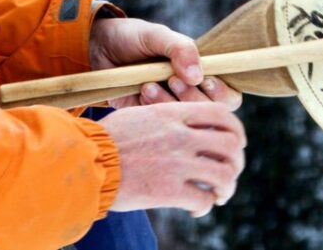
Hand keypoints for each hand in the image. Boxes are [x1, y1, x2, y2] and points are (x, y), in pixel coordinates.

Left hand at [89, 17, 241, 110]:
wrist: (95, 47)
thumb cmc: (131, 37)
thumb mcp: (155, 35)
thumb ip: (180, 48)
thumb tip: (199, 74)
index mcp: (199, 72)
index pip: (228, 94)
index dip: (221, 92)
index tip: (204, 81)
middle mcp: (188, 92)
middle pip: (211, 113)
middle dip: (193, 98)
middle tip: (172, 79)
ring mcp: (169, 107)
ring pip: (185, 121)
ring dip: (171, 103)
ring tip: (150, 83)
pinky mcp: (149, 117)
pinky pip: (161, 123)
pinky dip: (154, 109)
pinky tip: (141, 90)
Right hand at [99, 103, 246, 216]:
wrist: (85, 160)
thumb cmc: (106, 139)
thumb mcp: (139, 114)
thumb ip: (167, 117)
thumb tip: (186, 125)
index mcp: (174, 114)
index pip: (222, 114)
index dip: (236, 131)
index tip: (235, 144)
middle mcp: (180, 136)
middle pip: (231, 145)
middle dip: (236, 162)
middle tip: (229, 172)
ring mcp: (177, 163)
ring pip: (225, 175)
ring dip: (227, 188)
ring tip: (218, 194)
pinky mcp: (169, 190)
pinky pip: (204, 199)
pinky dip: (205, 206)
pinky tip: (195, 208)